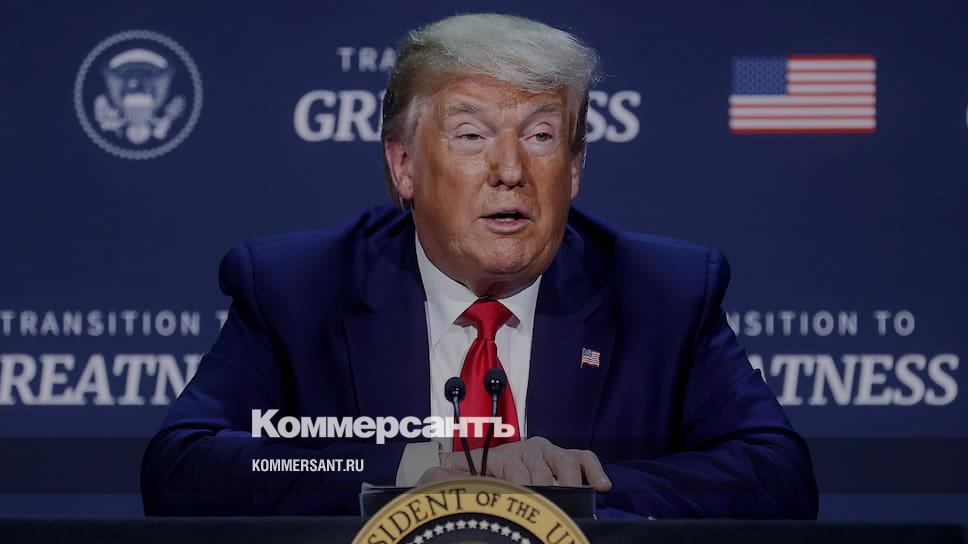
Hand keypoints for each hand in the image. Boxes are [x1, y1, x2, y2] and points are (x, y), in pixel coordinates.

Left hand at [436, 436, 611, 491]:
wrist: (493, 471)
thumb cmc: (481, 479)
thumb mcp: (463, 476)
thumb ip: (453, 470)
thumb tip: (441, 465)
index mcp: (504, 455)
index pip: (517, 469)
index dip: (523, 487)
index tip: (527, 500)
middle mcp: (527, 449)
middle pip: (543, 470)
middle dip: (546, 490)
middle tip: (546, 507)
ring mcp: (547, 451)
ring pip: (565, 461)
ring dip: (570, 482)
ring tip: (571, 501)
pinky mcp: (564, 457)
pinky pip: (582, 458)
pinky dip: (594, 470)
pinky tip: (602, 486)